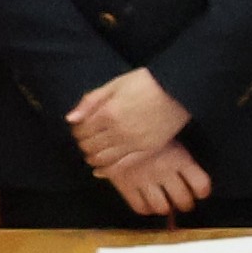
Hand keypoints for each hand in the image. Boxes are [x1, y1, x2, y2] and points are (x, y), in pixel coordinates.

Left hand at [69, 69, 190, 173]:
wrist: (181, 88)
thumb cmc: (148, 82)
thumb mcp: (116, 83)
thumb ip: (92, 100)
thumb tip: (70, 119)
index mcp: (109, 113)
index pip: (81, 130)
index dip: (77, 130)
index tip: (81, 126)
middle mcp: (119, 131)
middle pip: (88, 146)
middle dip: (83, 143)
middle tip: (88, 138)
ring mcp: (134, 142)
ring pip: (101, 158)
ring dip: (92, 157)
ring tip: (93, 151)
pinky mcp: (148, 149)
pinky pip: (121, 166)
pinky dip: (106, 170)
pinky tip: (99, 169)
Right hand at [111, 139, 209, 219]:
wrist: (117, 130)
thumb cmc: (149, 133)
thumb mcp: (171, 139)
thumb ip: (183, 158)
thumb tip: (194, 176)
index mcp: (180, 158)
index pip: (200, 184)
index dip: (202, 191)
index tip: (200, 192)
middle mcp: (164, 172)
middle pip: (182, 199)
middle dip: (185, 204)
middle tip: (184, 203)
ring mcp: (144, 180)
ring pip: (162, 207)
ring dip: (166, 209)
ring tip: (166, 205)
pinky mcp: (126, 186)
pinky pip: (140, 207)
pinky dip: (147, 209)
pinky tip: (149, 204)